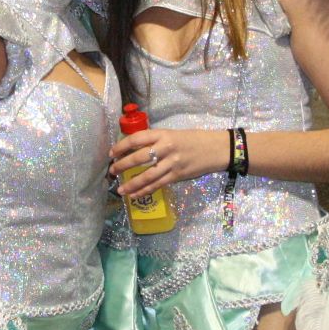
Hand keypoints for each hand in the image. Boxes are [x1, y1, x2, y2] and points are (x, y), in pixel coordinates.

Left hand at [110, 128, 227, 198]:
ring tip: (121, 190)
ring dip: (132, 184)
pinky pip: (157, 185)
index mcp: (163, 134)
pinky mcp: (177, 176)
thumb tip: (135, 149)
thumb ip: (156, 140)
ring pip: (147, 175)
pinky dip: (144, 191)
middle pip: (139, 157)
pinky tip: (135, 195)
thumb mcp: (173, 134)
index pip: (137, 139)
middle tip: (112, 171)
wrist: (216, 149)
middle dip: (122, 165)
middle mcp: (166, 148)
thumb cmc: (194, 139)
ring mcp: (172, 163)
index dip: (122, 146)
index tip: (112, 153)